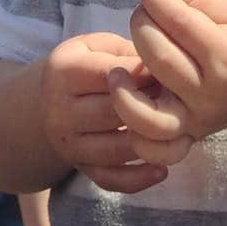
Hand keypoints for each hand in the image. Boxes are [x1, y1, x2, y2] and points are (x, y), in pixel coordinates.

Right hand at [40, 33, 166, 192]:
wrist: (48, 101)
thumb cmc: (85, 65)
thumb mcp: (98, 46)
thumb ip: (127, 52)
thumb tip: (162, 71)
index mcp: (64, 71)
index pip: (110, 76)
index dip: (144, 75)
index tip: (168, 72)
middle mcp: (60, 110)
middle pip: (114, 114)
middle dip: (150, 107)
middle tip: (178, 101)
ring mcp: (68, 143)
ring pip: (115, 149)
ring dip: (149, 142)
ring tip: (177, 129)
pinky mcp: (79, 166)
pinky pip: (109, 179)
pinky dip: (137, 179)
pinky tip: (161, 169)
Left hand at [109, 0, 226, 164]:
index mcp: (226, 55)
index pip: (179, 22)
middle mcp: (210, 92)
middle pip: (160, 58)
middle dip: (141, 24)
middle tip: (143, 11)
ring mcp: (197, 118)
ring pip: (148, 113)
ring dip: (124, 89)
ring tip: (118, 68)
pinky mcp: (187, 134)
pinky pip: (153, 145)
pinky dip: (133, 129)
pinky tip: (127, 101)